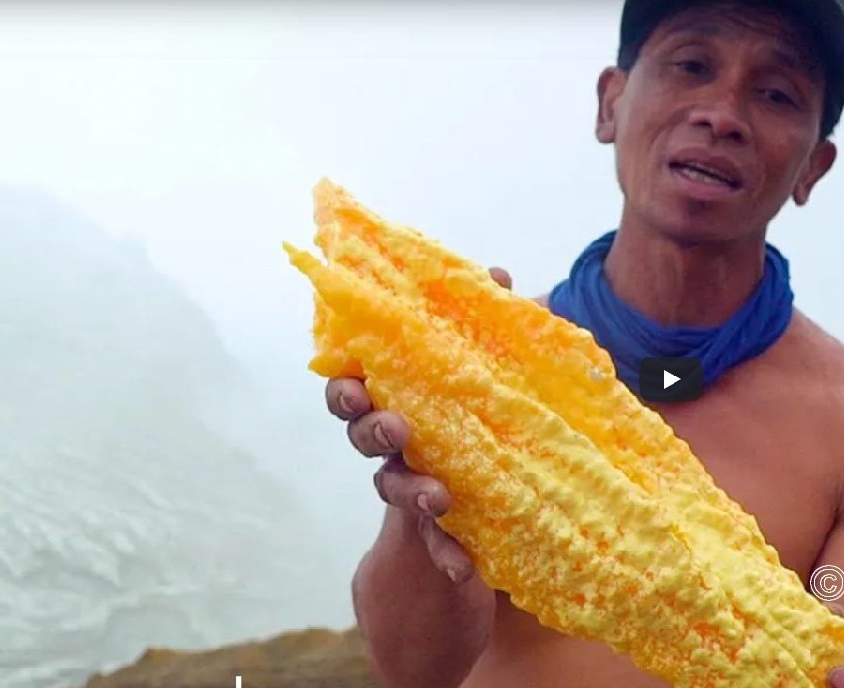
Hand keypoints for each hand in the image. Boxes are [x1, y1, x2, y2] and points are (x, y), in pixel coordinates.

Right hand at [326, 266, 513, 584]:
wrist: (499, 485)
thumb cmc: (477, 405)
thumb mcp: (485, 364)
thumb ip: (482, 324)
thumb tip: (495, 275)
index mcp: (397, 394)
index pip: (353, 385)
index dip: (344, 386)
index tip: (353, 384)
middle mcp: (394, 440)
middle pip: (362, 435)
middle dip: (371, 430)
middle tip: (395, 428)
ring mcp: (412, 481)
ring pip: (394, 487)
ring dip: (413, 490)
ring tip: (440, 497)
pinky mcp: (440, 522)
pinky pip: (436, 542)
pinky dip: (448, 554)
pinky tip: (465, 567)